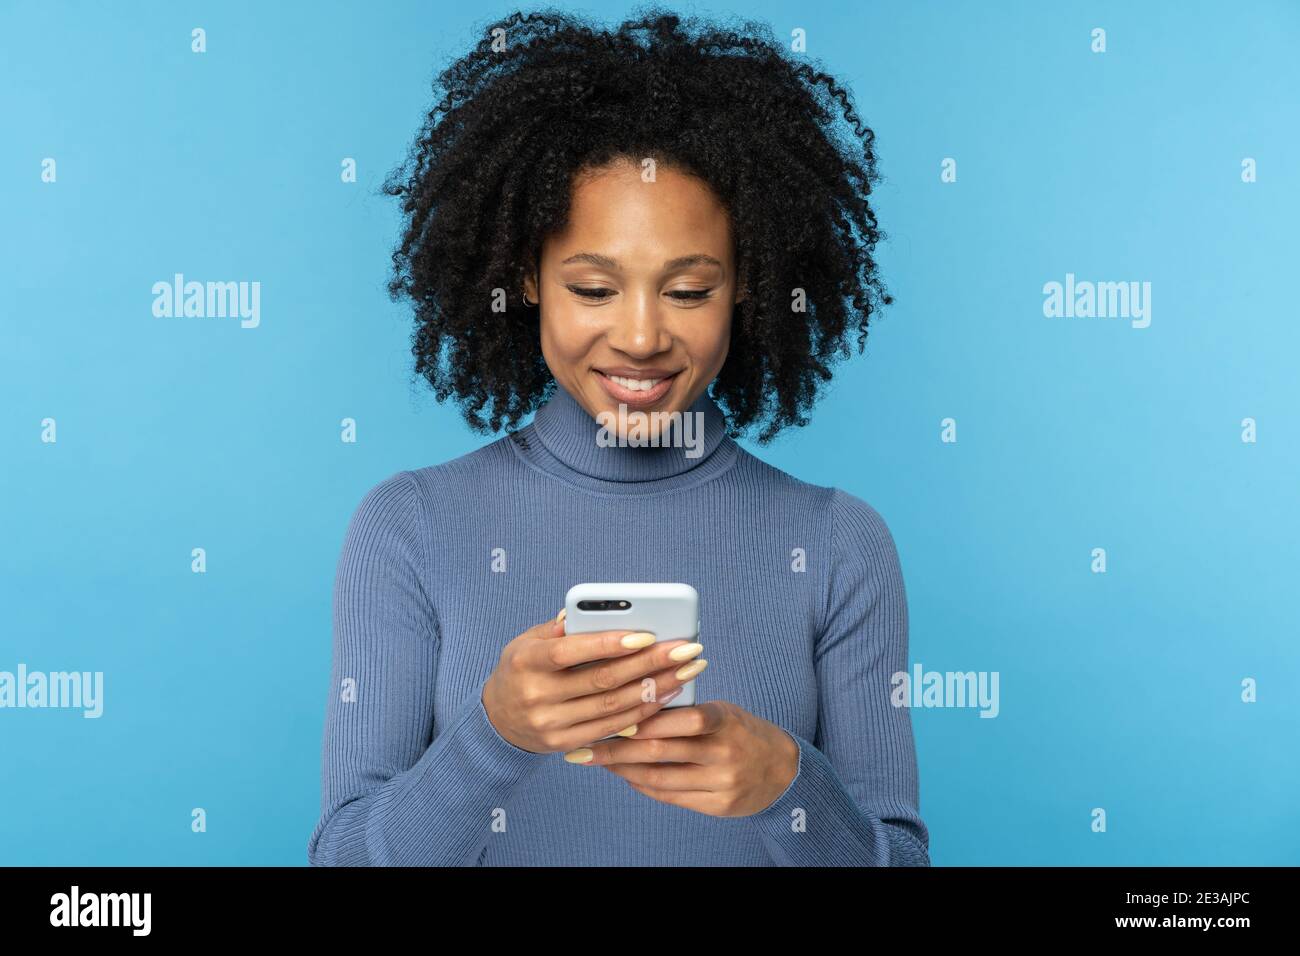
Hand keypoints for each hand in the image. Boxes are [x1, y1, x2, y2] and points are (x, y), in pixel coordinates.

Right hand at [481, 610, 706, 753]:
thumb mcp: (527, 641)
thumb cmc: (522, 669)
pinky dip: (641, 713)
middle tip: (687, 650)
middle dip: (651, 664)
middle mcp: (538, 695)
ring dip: (656, 688)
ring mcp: (551, 724)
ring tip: (686, 671)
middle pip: (603, 680)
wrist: (497, 719)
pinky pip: (610, 729)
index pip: (572, 651)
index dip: (611, 644)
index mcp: (527, 661)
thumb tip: (597, 612)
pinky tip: (665, 695)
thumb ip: (560, 629)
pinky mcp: (564, 744)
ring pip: (613, 707)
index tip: (648, 634)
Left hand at [565, 700, 799, 816]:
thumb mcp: (722, 710)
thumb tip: (631, 702)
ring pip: (659, 777)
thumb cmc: (742, 731)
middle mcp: (724, 754)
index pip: (680, 717)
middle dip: (616, 748)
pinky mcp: (718, 807)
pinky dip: (642, 785)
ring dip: (622, 769)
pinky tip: (625, 775)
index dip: (641, 718)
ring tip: (596, 760)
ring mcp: (721, 784)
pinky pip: (670, 797)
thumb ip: (685, 708)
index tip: (606, 716)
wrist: (783, 771)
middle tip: (583, 745)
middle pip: (659, 750)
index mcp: (725, 720)